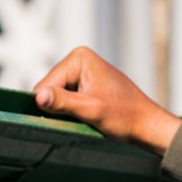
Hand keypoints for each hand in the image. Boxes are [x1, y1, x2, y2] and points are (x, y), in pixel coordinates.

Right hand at [33, 46, 181, 155]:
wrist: (145, 123)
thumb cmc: (123, 115)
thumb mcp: (89, 110)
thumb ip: (61, 102)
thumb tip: (37, 97)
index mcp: (79, 58)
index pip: (45, 85)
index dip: (51, 105)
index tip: (72, 115)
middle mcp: (78, 59)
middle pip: (49, 88)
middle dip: (59, 106)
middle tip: (81, 116)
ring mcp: (81, 70)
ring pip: (55, 95)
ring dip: (65, 109)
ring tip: (85, 115)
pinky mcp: (84, 81)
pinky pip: (64, 97)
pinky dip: (71, 109)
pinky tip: (86, 113)